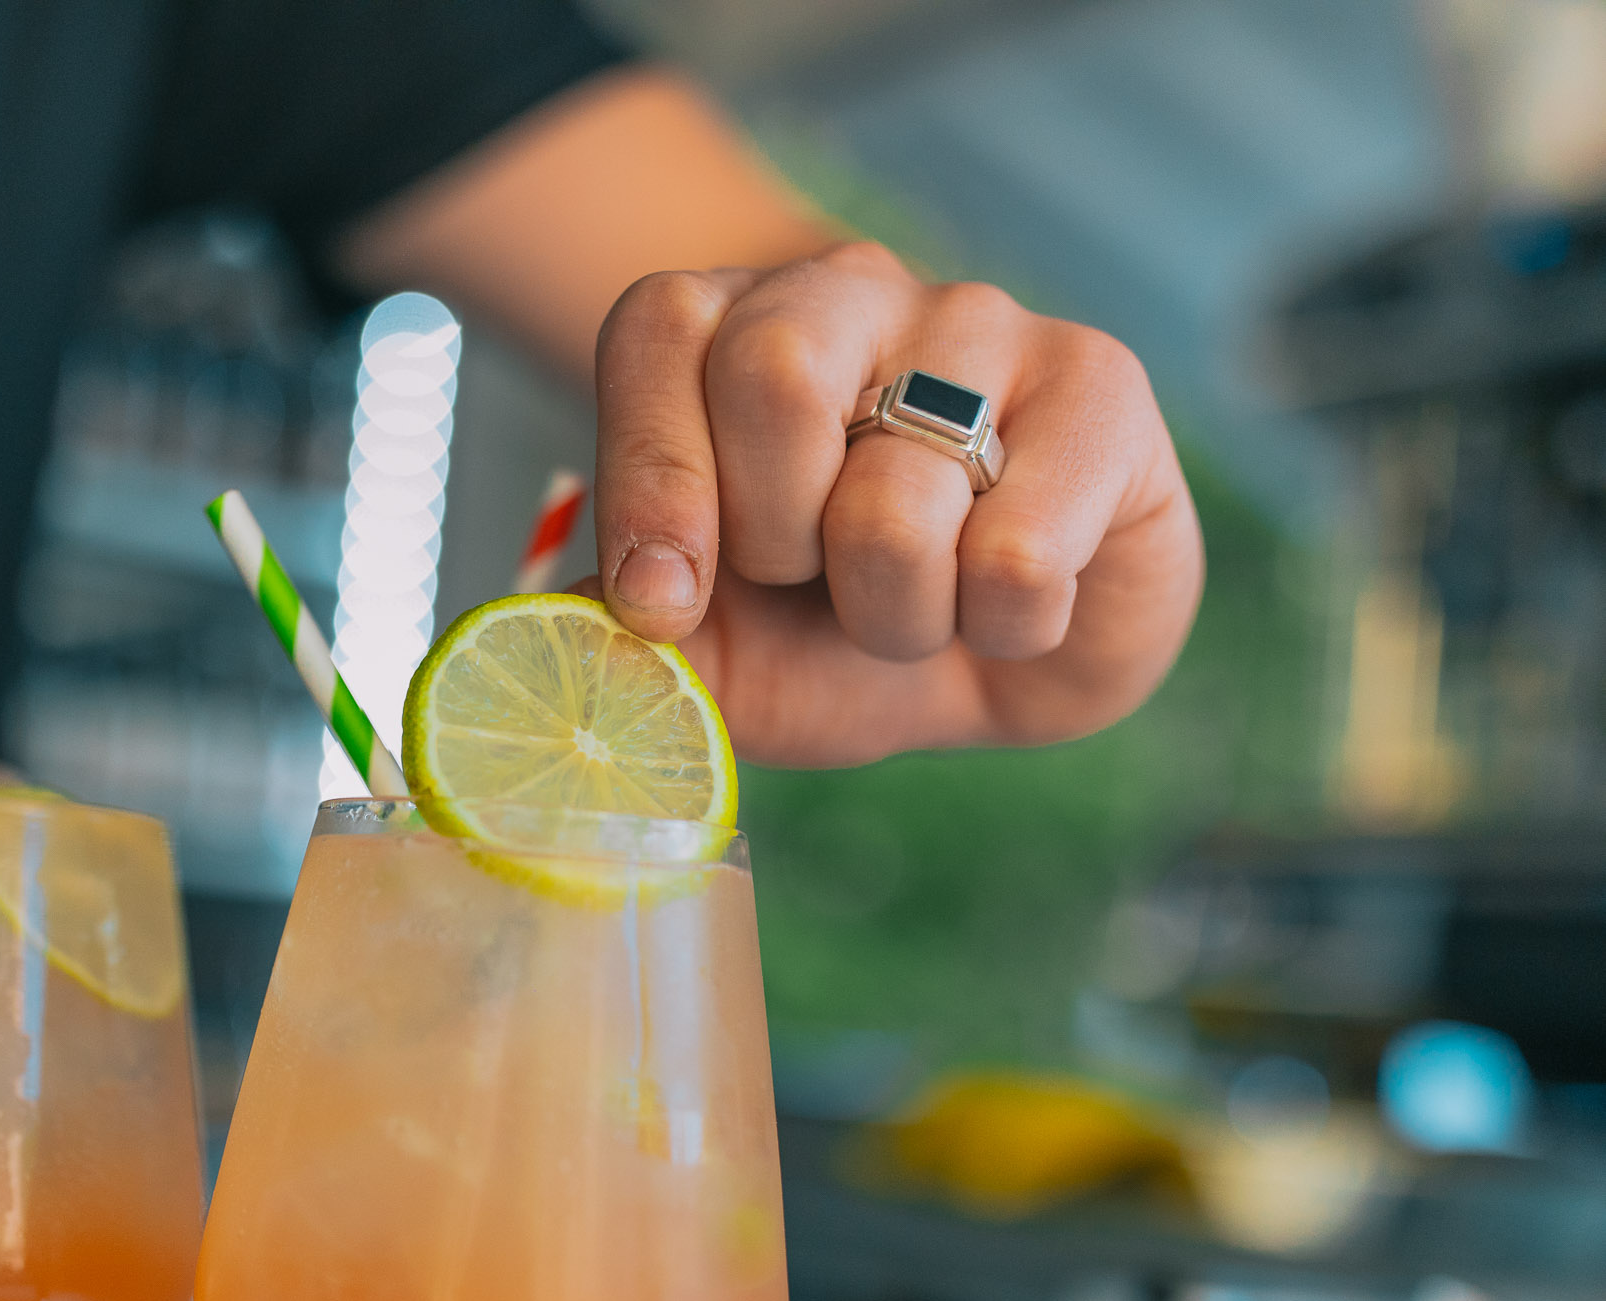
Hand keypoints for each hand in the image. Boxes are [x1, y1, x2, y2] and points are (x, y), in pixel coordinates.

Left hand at [583, 242, 1202, 767]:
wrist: (995, 667)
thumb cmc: (831, 637)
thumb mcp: (707, 650)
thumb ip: (620, 635)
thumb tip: (540, 635)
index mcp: (727, 329)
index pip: (658, 334)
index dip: (651, 477)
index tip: (663, 601)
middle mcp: (851, 292)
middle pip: (771, 370)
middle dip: (779, 539)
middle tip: (813, 584)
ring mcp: (984, 323)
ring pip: (896, 489)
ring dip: (893, 614)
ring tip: (918, 608)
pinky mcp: (1101, 384)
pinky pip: (1020, 552)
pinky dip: (1001, 627)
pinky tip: (1009, 605)